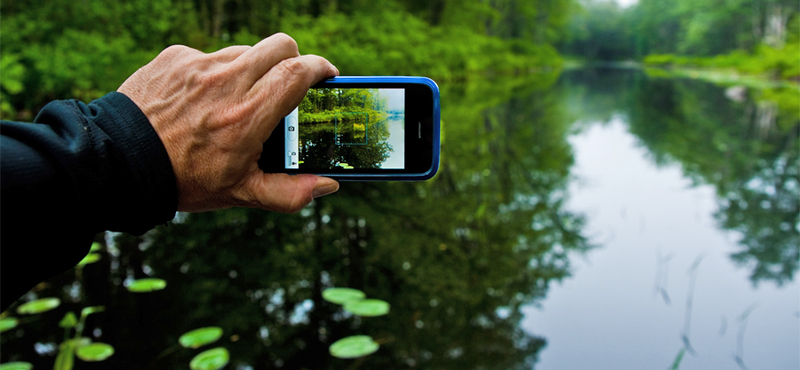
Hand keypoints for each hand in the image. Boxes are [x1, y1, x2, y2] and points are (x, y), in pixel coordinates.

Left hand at [118, 33, 338, 212]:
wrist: (119, 163)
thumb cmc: (184, 179)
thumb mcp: (241, 193)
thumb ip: (290, 192)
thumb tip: (327, 184)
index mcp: (247, 117)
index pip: (298, 72)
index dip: (320, 67)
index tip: (327, 74)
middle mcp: (225, 83)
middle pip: (281, 46)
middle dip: (294, 58)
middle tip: (291, 81)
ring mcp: (198, 65)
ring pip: (245, 51)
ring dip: (253, 69)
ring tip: (238, 99)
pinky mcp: (175, 57)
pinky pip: (209, 55)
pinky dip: (215, 73)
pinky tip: (201, 99)